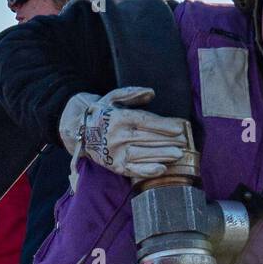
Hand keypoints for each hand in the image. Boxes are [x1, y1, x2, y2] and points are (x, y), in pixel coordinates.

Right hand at [59, 87, 193, 187]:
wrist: (78, 131)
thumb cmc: (101, 113)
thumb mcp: (112, 97)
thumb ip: (132, 94)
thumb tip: (151, 93)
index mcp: (118, 118)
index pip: (144, 121)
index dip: (163, 125)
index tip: (179, 128)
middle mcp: (116, 136)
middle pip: (147, 138)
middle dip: (168, 140)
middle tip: (184, 141)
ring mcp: (115, 152)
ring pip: (143, 154)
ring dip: (162, 155)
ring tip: (179, 154)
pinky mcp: (115, 166)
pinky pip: (133, 170)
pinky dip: (148, 170)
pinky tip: (162, 169)